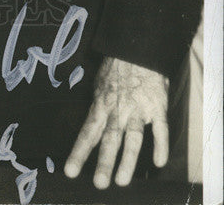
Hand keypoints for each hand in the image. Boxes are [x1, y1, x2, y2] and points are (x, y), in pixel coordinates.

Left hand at [64, 56, 168, 188]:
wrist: (136, 48)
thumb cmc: (116, 67)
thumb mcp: (98, 84)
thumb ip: (97, 106)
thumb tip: (91, 124)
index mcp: (101, 105)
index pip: (88, 133)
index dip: (79, 152)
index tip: (71, 171)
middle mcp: (117, 110)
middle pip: (109, 139)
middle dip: (104, 162)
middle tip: (99, 183)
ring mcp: (138, 109)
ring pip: (132, 138)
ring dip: (128, 160)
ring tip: (122, 180)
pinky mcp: (157, 107)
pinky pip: (160, 129)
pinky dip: (161, 145)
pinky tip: (159, 162)